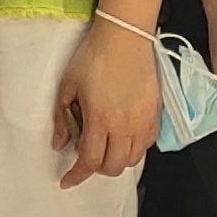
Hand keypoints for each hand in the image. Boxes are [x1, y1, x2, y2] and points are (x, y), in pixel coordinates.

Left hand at [54, 18, 159, 188]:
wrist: (125, 36)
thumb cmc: (94, 56)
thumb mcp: (68, 85)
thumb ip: (63, 118)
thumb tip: (59, 144)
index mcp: (100, 118)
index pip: (90, 160)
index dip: (76, 175)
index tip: (67, 181)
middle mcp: (124, 124)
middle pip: (113, 167)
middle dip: (97, 168)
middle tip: (87, 156)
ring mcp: (143, 120)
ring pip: (132, 159)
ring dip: (116, 160)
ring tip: (106, 145)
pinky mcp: (156, 113)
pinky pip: (147, 144)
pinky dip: (134, 148)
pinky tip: (124, 136)